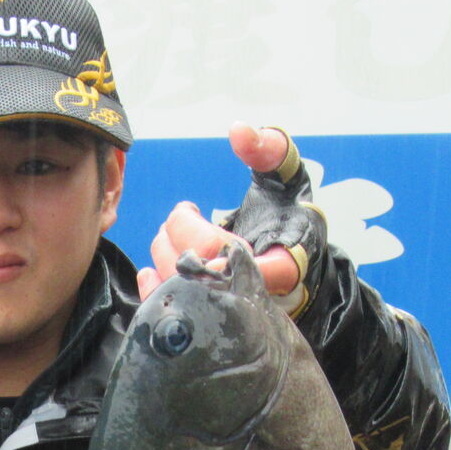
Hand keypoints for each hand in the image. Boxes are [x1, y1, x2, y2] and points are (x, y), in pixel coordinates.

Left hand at [138, 123, 321, 317]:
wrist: (300, 263)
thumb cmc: (293, 219)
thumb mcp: (290, 179)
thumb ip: (269, 150)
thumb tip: (239, 130)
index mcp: (277, 263)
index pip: (221, 252)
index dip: (192, 229)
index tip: (188, 208)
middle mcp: (253, 292)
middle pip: (196, 272)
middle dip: (172, 239)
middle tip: (174, 220)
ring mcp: (233, 311)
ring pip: (182, 293)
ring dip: (161, 259)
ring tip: (166, 238)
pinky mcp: (215, 319)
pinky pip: (178, 314)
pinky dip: (155, 292)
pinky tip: (150, 272)